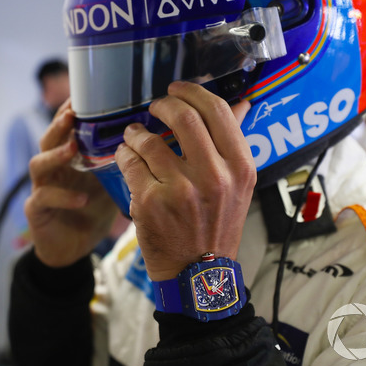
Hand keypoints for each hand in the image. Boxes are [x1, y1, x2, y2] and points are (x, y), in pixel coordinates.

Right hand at [25, 99, 117, 267]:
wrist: (72, 248)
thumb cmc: (92, 211)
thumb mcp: (109, 183)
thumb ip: (120, 162)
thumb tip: (151, 141)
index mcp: (69, 158)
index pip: (67, 129)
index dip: (71, 111)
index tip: (83, 96)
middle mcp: (53, 168)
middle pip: (49, 139)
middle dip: (60, 125)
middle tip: (73, 113)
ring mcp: (41, 187)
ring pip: (39, 164)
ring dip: (56, 155)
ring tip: (73, 148)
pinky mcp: (37, 210)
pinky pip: (44, 198)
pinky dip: (64, 197)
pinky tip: (82, 199)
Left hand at [114, 81, 255, 280]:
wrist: (198, 276)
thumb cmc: (217, 225)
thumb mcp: (238, 185)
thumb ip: (233, 142)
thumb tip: (241, 102)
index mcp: (240, 167)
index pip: (217, 111)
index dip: (193, 92)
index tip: (177, 89)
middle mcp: (214, 176)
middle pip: (183, 116)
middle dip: (163, 105)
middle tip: (155, 107)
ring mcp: (181, 190)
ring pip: (150, 140)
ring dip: (137, 132)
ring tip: (135, 135)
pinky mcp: (151, 202)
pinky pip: (131, 162)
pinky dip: (125, 154)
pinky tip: (126, 155)